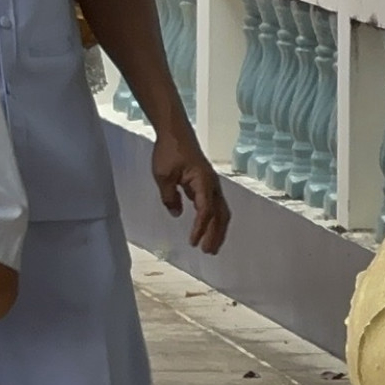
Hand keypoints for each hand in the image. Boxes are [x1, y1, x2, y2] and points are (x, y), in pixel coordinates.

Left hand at [152, 131, 229, 253]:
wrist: (175, 133)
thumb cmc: (169, 152)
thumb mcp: (163, 175)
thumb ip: (169, 196)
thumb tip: (177, 214)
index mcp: (203, 182)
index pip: (206, 210)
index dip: (201, 227)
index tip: (193, 242)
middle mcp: (212, 185)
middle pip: (220, 214)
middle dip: (216, 234)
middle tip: (208, 251)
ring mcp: (211, 185)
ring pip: (221, 211)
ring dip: (217, 229)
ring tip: (211, 246)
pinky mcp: (207, 185)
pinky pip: (215, 206)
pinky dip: (213, 220)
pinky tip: (207, 229)